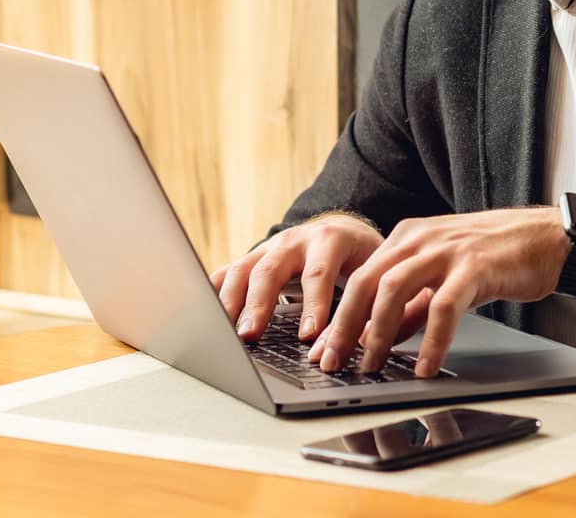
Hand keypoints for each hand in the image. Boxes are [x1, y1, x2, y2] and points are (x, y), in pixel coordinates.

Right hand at [209, 212, 382, 341]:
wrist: (344, 229)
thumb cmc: (361, 258)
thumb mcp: (373, 274)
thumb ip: (365, 306)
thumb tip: (355, 346)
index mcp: (329, 241)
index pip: (318, 273)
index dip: (313, 305)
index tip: (309, 335)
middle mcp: (294, 241)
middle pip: (270, 270)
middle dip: (258, 305)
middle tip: (249, 335)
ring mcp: (269, 247)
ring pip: (242, 270)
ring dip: (230, 303)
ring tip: (223, 333)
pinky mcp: (253, 259)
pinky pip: (227, 273)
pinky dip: (212, 292)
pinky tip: (201, 312)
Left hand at [310, 207, 569, 377]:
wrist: (546, 238)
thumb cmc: (494, 257)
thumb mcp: (442, 275)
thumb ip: (411, 304)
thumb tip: (380, 336)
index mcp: (406, 238)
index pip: (359, 277)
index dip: (337, 315)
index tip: (322, 348)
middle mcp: (420, 239)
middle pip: (366, 282)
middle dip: (344, 325)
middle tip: (332, 361)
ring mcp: (446, 250)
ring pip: (395, 289)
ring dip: (378, 331)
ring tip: (372, 364)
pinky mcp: (475, 267)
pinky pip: (443, 307)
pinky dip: (430, 340)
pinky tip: (424, 365)